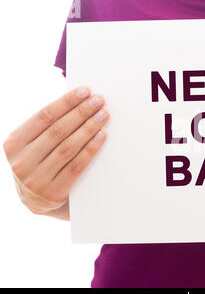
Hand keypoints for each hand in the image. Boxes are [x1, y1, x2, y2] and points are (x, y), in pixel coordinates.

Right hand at [3, 87, 108, 219]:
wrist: (37, 202)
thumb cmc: (40, 164)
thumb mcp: (33, 146)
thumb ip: (47, 127)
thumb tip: (78, 100)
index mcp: (13, 144)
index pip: (43, 116)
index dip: (66, 102)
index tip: (85, 91)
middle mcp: (21, 161)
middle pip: (58, 130)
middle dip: (81, 112)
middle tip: (99, 101)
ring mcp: (36, 179)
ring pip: (68, 147)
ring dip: (89, 128)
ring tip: (103, 115)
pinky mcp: (53, 192)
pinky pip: (76, 166)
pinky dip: (91, 149)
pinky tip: (102, 136)